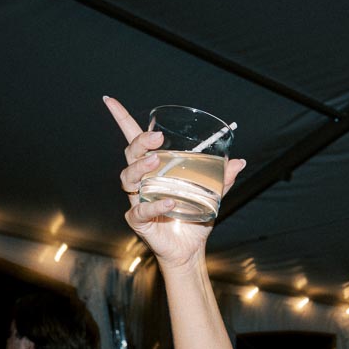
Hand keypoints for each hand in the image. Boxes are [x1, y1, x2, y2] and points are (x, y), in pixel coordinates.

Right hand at [103, 96, 246, 269]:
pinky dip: (155, 205)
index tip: (109, 99)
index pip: (134, 140)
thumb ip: (222, 179)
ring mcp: (137, 199)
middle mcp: (141, 181)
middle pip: (131, 154)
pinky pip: (140, 210)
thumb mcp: (212, 196)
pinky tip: (169, 202)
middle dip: (140, 143)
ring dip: (140, 168)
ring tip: (155, 164)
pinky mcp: (138, 220)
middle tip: (156, 140)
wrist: (190, 249)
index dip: (121, 118)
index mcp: (154, 169)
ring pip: (128, 178)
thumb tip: (238, 161)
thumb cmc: (194, 217)